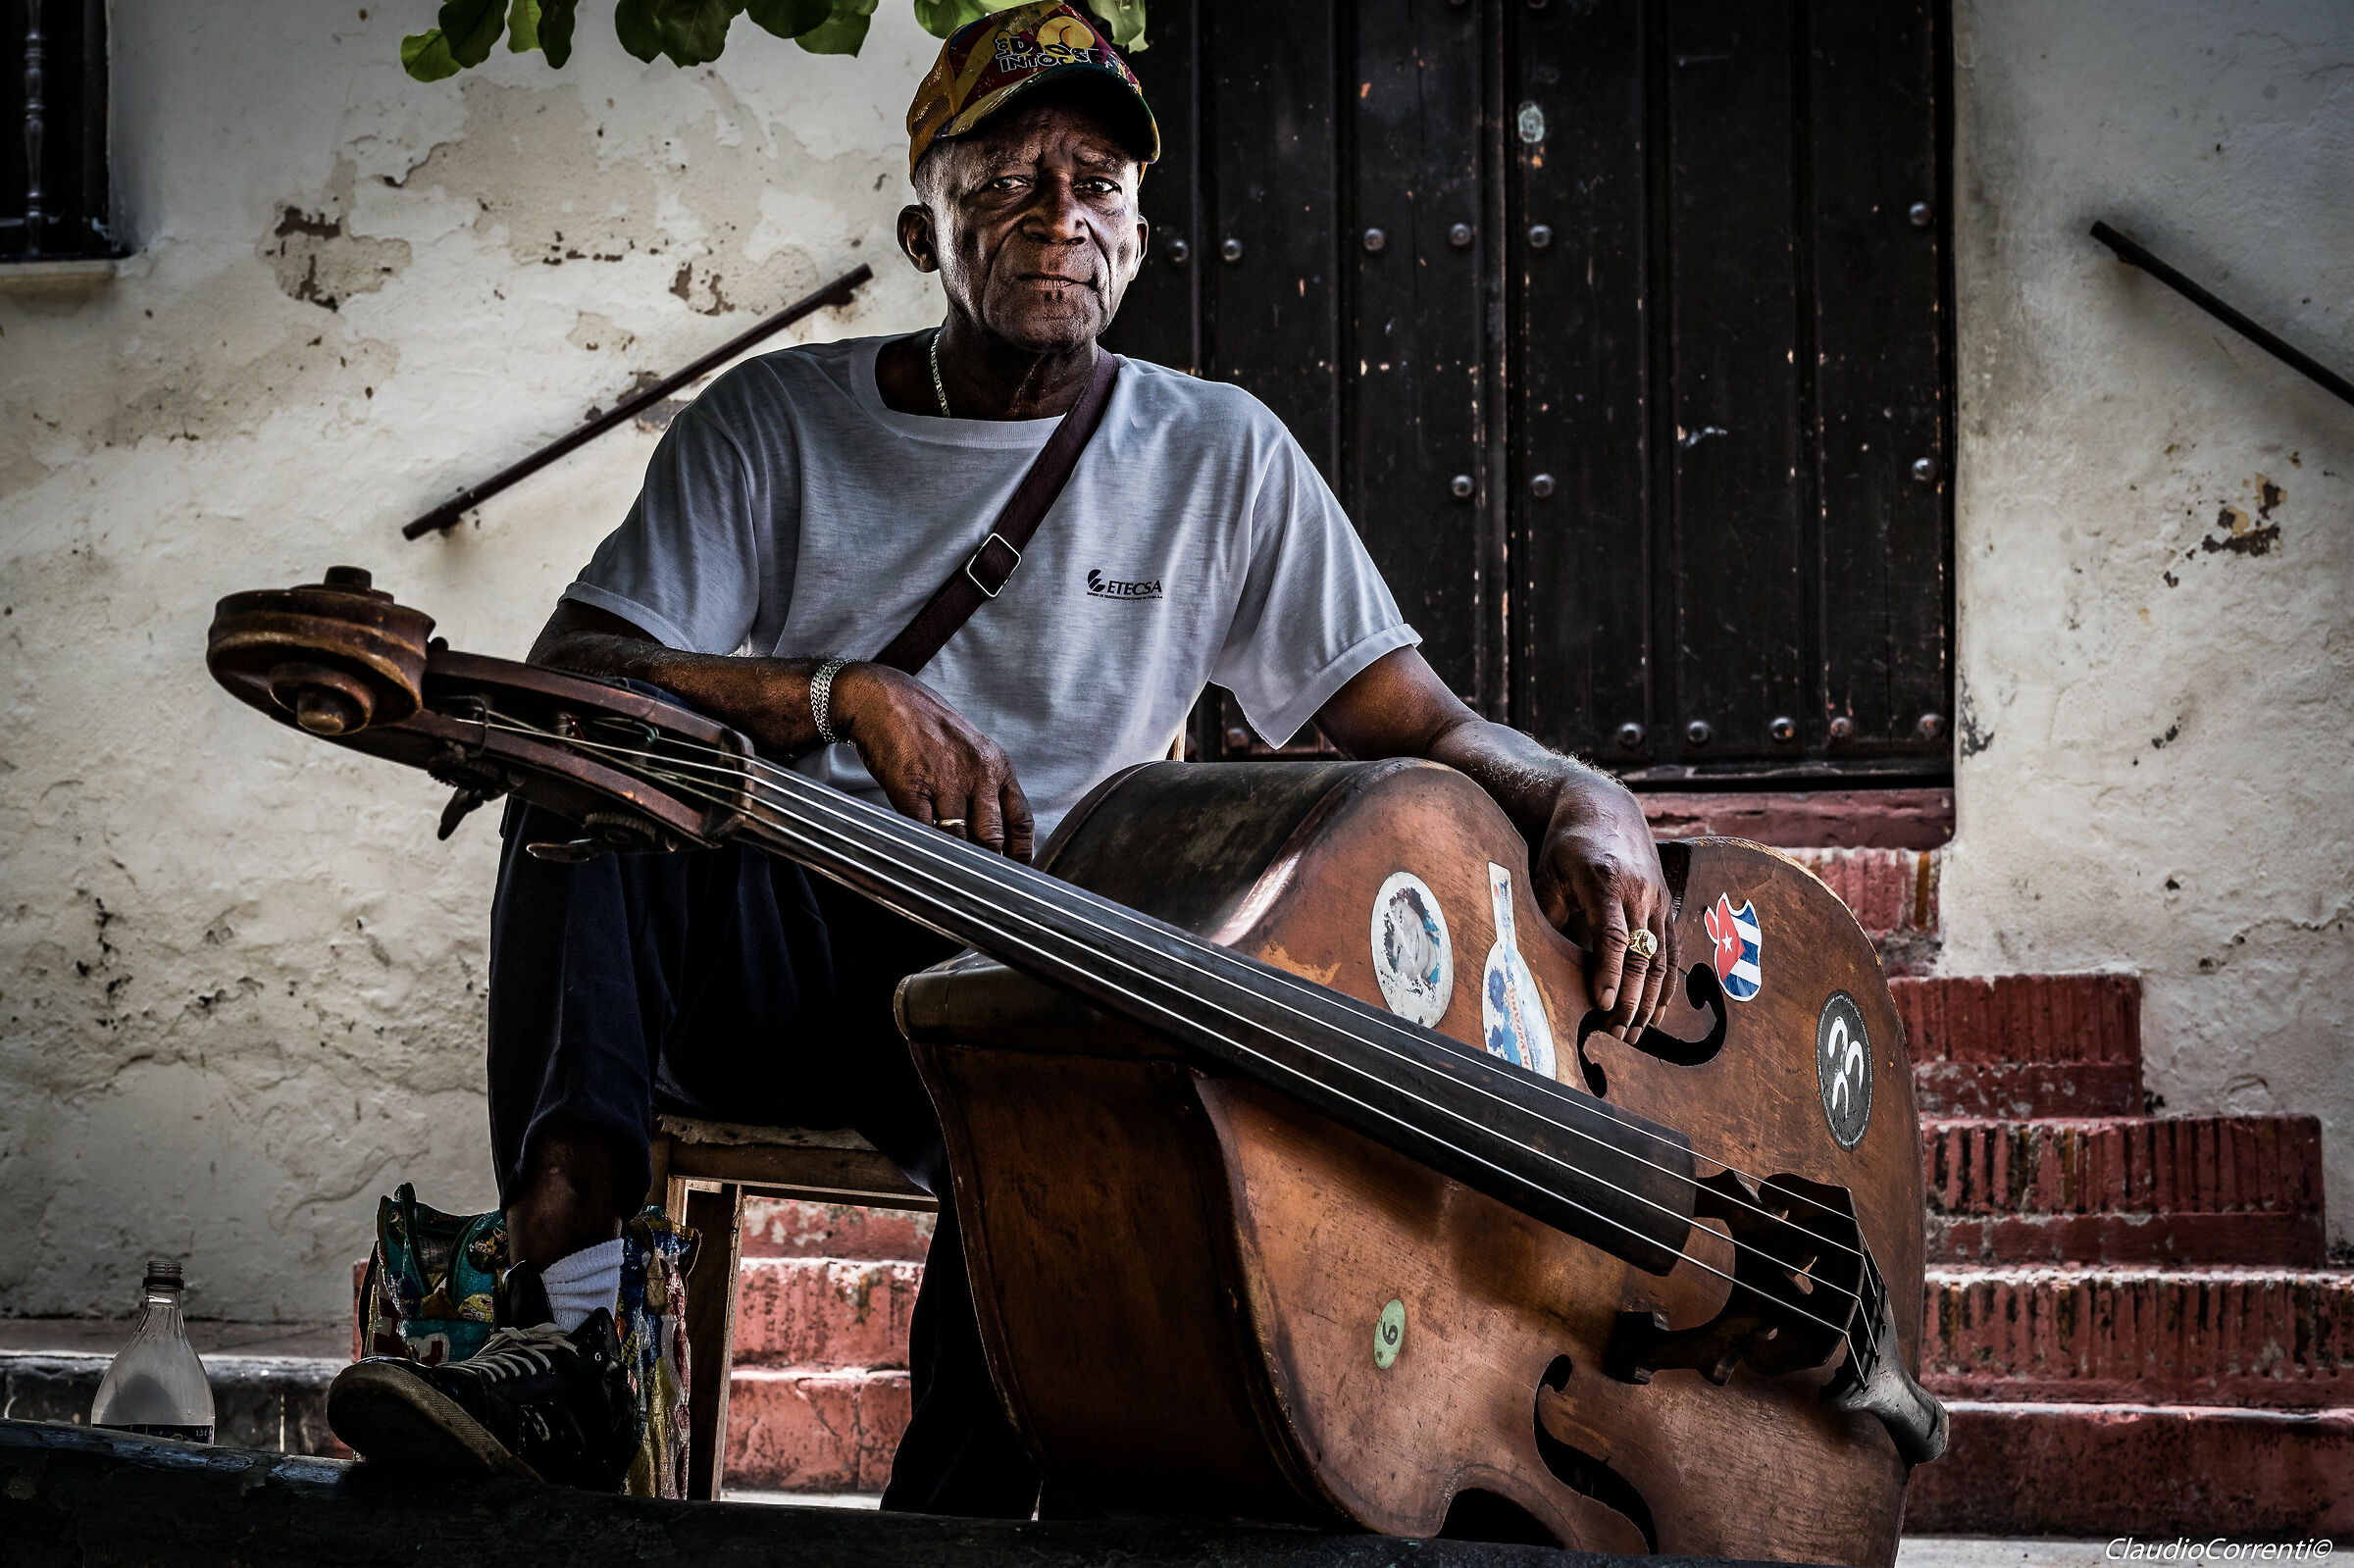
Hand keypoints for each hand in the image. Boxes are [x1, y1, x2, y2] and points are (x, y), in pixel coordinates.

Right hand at [830, 663, 1034, 861]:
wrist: (884, 700)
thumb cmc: (926, 728)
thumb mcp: (972, 750)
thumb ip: (987, 787)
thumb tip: (996, 835)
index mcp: (997, 765)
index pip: (1021, 821)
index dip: (1020, 854)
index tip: (1015, 872)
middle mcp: (977, 773)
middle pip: (992, 837)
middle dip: (988, 865)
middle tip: (984, 883)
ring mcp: (944, 781)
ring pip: (959, 840)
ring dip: (956, 861)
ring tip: (954, 876)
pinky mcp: (912, 789)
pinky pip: (924, 832)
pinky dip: (926, 848)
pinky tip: (927, 856)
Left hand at [1530, 776, 1676, 1039]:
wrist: (1604, 808)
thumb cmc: (1566, 845)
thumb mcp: (1547, 872)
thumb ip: (1550, 915)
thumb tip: (1541, 963)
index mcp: (1606, 881)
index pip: (1612, 935)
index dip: (1610, 973)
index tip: (1603, 1006)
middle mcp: (1639, 891)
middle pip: (1640, 954)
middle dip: (1630, 1000)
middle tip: (1616, 1035)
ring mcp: (1657, 899)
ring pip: (1660, 958)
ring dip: (1649, 1000)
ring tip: (1633, 1035)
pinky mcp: (1665, 905)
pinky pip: (1671, 951)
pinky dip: (1666, 985)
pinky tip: (1655, 1012)